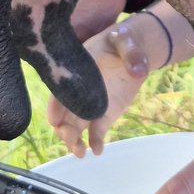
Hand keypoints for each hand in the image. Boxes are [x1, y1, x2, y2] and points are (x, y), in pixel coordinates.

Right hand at [47, 21, 149, 156]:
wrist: (136, 51)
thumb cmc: (125, 41)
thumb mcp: (127, 40)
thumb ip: (131, 53)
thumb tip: (138, 71)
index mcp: (76, 71)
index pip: (59, 90)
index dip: (54, 105)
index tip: (54, 119)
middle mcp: (78, 91)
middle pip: (63, 114)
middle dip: (63, 129)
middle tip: (72, 139)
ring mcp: (90, 104)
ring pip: (75, 127)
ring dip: (74, 141)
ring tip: (81, 153)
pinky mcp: (104, 114)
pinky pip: (95, 131)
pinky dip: (95, 142)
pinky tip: (98, 150)